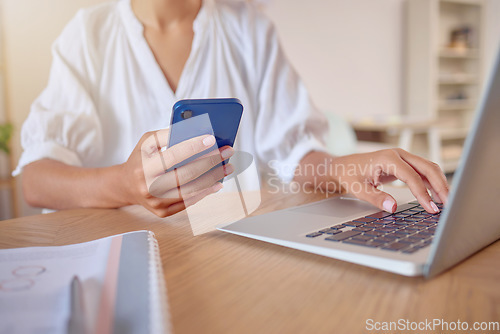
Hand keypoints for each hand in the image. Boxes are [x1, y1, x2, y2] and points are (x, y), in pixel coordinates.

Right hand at [120, 129, 233, 216]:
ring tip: (227, 167)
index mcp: (144, 167)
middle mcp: (148, 187)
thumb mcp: (148, 142)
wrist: (126, 185)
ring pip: (191, 190)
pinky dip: (205, 191)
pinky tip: (217, 182)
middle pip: (186, 174)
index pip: (173, 156)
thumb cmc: (141, 158)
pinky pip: (188, 201)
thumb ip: (168, 135)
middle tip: (227, 152)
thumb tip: (195, 132)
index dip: (194, 147)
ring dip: (213, 178)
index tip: (212, 139)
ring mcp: (156, 202)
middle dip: (210, 162)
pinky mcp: (162, 212)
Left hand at [329, 148, 448, 213]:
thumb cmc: (349, 174)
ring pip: (428, 168)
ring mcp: (402, 158)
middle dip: (440, 186)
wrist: (342, 166)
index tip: (430, 208)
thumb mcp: (358, 189)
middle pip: (427, 167)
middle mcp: (398, 154)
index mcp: (387, 159)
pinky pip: (423, 171)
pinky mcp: (404, 163)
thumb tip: (392, 207)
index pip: (412, 176)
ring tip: (446, 203)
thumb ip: (375, 197)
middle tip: (449, 204)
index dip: (423, 193)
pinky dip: (432, 182)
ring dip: (439, 183)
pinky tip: (436, 196)